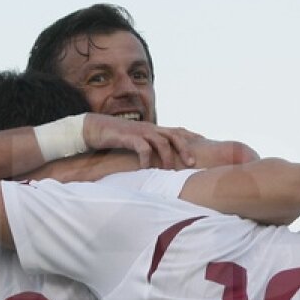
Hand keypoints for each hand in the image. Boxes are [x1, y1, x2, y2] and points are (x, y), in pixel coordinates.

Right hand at [82, 114, 201, 168]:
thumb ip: (148, 148)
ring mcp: (139, 131)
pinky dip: (146, 159)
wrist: (94, 128)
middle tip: (193, 164)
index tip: (205, 144)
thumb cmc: (115, 138)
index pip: (177, 131)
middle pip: (175, 135)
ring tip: (169, 171)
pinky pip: (142, 147)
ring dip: (168, 157)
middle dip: (186, 149)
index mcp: (153, 129)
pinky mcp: (128, 136)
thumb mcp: (135, 141)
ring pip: (161, 141)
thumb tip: (158, 163)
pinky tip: (146, 169)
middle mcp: (150, 128)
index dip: (191, 137)